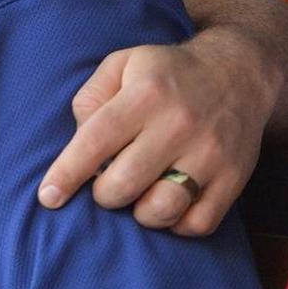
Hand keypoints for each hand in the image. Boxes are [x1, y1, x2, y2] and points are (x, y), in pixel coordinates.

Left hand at [38, 42, 269, 236]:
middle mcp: (179, 124)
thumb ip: (91, 98)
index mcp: (146, 94)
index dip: (68, 173)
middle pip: (125, 182)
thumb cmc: (166, 72)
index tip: (48, 197)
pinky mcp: (234, 177)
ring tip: (138, 194)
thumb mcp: (122, 64)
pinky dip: (174, 224)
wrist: (239, 71)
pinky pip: (197, 223)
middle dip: (103, 194)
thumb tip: (78, 140)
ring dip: (139, 212)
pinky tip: (166, 203)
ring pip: (162, 209)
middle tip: (106, 183)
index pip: (97, 140)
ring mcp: (210, 153)